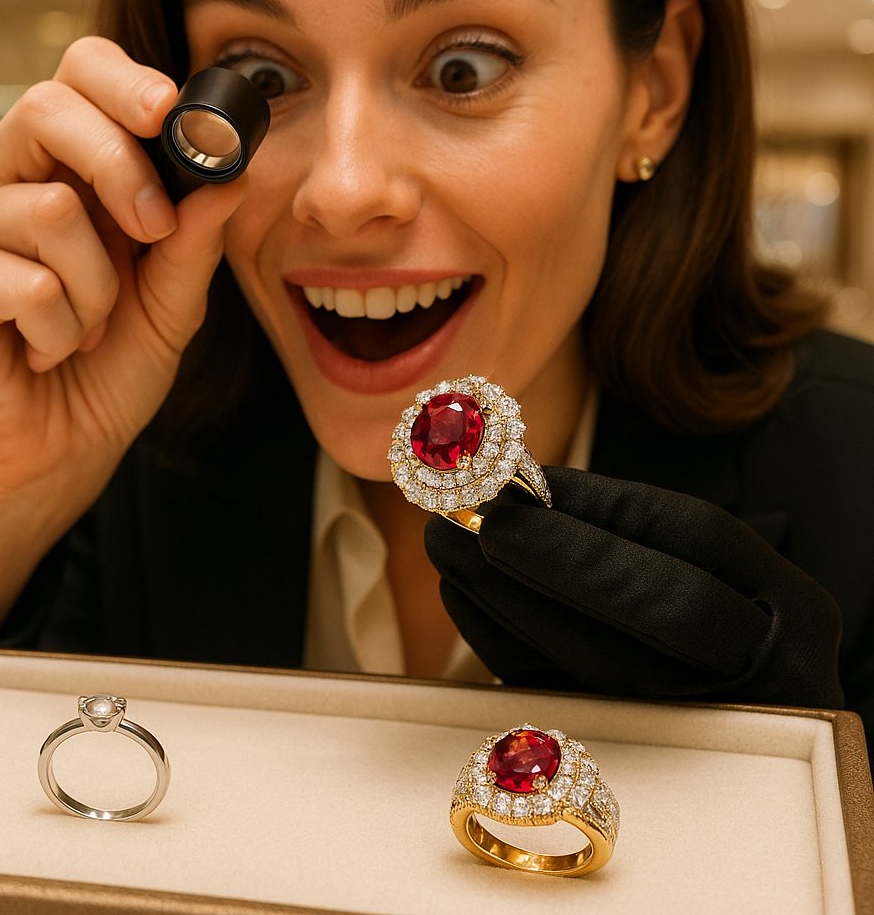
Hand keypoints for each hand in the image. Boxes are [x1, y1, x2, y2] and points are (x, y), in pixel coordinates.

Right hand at [0, 38, 247, 644]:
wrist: (60, 448)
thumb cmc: (110, 369)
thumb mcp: (172, 304)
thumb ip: (194, 241)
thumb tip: (229, 175)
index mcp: (64, 169)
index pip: (78, 75)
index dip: (125, 82)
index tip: (172, 115)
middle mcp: (6, 179)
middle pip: (49, 108)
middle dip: (122, 172)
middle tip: (152, 235)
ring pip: (53, 212)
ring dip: (97, 291)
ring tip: (85, 329)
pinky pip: (27, 281)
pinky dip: (60, 329)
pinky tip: (46, 351)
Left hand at [427, 467, 843, 707]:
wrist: (748, 701)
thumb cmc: (712, 607)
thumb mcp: (698, 562)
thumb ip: (619, 525)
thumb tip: (512, 486)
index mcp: (792, 604)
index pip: (696, 538)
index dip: (595, 508)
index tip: (510, 482)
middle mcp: (769, 669)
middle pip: (656, 605)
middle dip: (549, 554)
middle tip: (464, 516)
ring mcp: (708, 728)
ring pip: (598, 662)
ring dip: (504, 596)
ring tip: (446, 543)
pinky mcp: (644, 757)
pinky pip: (563, 697)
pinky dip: (503, 643)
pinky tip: (463, 595)